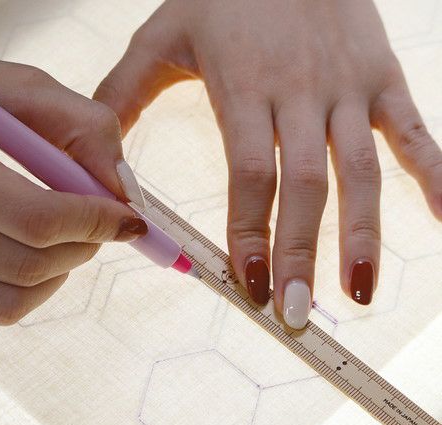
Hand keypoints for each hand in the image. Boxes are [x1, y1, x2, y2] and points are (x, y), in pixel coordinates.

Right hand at [0, 50, 146, 324]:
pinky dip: (25, 284)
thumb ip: (81, 127)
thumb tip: (124, 190)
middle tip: (101, 224)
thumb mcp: (10, 88)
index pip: (35, 220)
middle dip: (85, 248)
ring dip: (58, 273)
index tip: (127, 217)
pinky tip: (24, 248)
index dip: (96, 222)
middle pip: (28, 268)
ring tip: (64, 237)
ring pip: (11, 302)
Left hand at [94, 0, 441, 327]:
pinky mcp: (383, 77)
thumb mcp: (162, 32)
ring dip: (363, 235)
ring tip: (359, 293)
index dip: (250, 232)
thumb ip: (122, 93)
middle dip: (301, 254)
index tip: (247, 284)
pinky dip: (435, 173)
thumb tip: (96, 154)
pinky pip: (416, 131)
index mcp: (245, 86)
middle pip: (305, 186)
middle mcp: (303, 92)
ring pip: (362, 171)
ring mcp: (350, 86)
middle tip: (295, 314)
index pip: (249, 175)